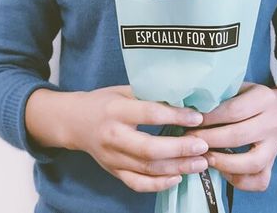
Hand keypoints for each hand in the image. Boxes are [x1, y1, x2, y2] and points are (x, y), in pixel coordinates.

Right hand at [25, 85, 209, 191]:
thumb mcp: (124, 90)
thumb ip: (149, 95)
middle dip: (179, 149)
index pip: (149, 114)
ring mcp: (112, 158)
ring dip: (177, 167)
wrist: (74, 122)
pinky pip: (137, 184)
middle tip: (203, 146)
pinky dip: (159, 185)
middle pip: (149, 149)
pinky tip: (178, 178)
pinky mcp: (114, 172)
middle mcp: (113, 136)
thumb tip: (185, 97)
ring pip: (147, 169)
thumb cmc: (104, 102)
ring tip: (200, 162)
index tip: (197, 117)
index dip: (175, 116)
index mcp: (115, 110)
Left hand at [184, 82, 276, 191]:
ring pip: (253, 162)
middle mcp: (272, 123)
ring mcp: (274, 146)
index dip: (210, 118)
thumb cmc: (250, 98)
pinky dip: (239, 180)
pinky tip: (221, 172)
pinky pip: (259, 180)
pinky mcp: (273, 165)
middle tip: (188, 141)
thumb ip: (219, 95)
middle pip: (239, 136)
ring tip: (203, 158)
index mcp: (264, 98)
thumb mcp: (238, 87)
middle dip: (209, 140)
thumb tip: (188, 109)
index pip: (234, 110)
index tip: (191, 121)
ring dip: (223, 163)